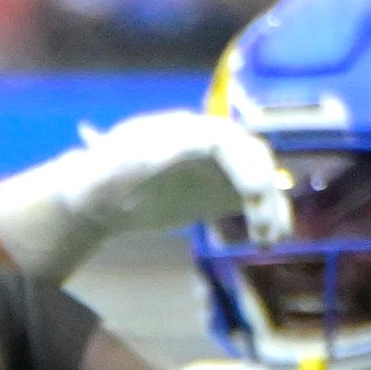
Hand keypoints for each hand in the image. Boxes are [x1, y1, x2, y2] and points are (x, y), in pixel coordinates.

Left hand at [0, 110, 292, 280]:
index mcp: (182, 131)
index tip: (251, 195)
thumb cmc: (99, 179)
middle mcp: (208, 143)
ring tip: (269, 238)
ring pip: (258, 179)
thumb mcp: (109, 167)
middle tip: (263, 225)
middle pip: (250, 157)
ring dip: (270, 206)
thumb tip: (177, 147)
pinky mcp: (221, 191)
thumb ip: (139, 157)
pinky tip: (271, 238)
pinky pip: (253, 199)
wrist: (99, 197)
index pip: (224, 140)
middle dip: (261, 189)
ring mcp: (217, 166)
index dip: (242, 165)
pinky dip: (267, 215)